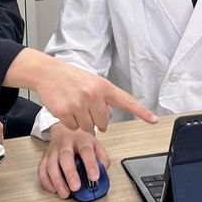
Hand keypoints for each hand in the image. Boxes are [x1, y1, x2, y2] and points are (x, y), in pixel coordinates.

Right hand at [3, 48, 156, 131]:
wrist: (48, 73)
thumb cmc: (71, 79)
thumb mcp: (92, 83)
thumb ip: (103, 99)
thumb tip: (108, 118)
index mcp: (103, 86)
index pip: (126, 101)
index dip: (141, 112)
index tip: (153, 119)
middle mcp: (93, 94)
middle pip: (104, 123)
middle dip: (96, 120)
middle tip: (86, 108)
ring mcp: (79, 103)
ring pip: (89, 128)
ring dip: (82, 122)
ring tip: (75, 107)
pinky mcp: (65, 111)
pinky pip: (74, 128)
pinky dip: (70, 123)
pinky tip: (66, 110)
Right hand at [37, 123, 110, 198]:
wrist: (63, 129)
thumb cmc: (80, 140)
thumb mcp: (95, 144)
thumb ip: (102, 158)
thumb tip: (103, 173)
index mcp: (81, 139)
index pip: (86, 150)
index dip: (90, 164)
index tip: (94, 177)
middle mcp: (65, 144)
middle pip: (65, 156)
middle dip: (70, 173)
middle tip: (75, 187)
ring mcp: (53, 150)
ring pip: (51, 164)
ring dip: (57, 181)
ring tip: (65, 194)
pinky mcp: (44, 157)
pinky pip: (42, 169)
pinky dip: (46, 181)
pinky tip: (53, 189)